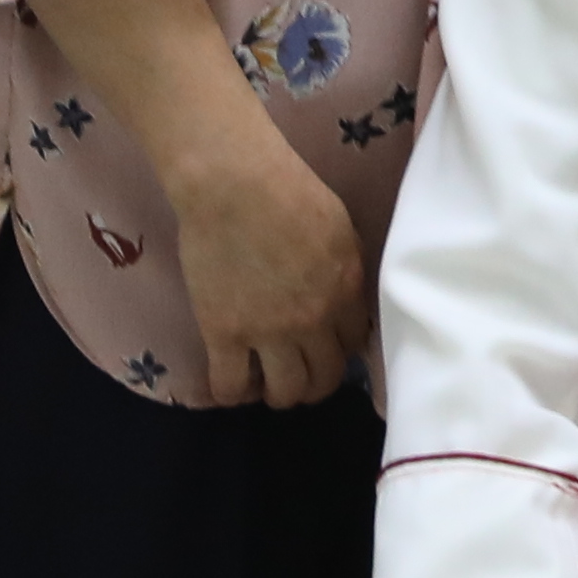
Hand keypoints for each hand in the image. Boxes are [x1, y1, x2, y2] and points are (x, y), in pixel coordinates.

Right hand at [161, 118, 376, 410]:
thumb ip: (347, 270)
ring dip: (278, 395)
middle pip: (323, 379)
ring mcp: (268, 332)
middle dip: (314, 385)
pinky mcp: (224, 334)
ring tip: (265, 385)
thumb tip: (345, 298)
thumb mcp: (341, 228)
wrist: (234, 182)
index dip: (339, 351)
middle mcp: (314, 321)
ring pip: (283, 392)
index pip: (353, 346)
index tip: (325, 349)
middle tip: (298, 376)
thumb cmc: (288, 189)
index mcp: (346, 292)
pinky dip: (231, 394)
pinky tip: (230, 388)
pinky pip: (230, 385)